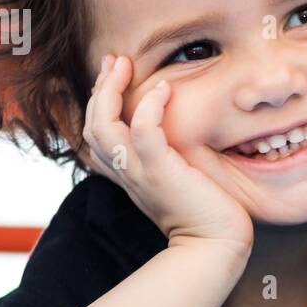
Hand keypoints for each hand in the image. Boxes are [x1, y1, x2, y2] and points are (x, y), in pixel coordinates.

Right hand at [80, 54, 253, 255]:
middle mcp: (126, 172)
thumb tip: (175, 133)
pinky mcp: (162, 173)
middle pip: (91, 125)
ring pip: (104, 125)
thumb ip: (166, 157)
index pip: (96, 134)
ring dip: (111, 90)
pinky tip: (165, 89)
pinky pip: (144, 132)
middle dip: (99, 88)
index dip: (98, 102)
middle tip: (115, 60)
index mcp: (127, 174)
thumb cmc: (204, 213)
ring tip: (125, 64)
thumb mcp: (177, 179)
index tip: (112, 73)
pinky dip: (149, 106)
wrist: (215, 245)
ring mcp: (140, 173)